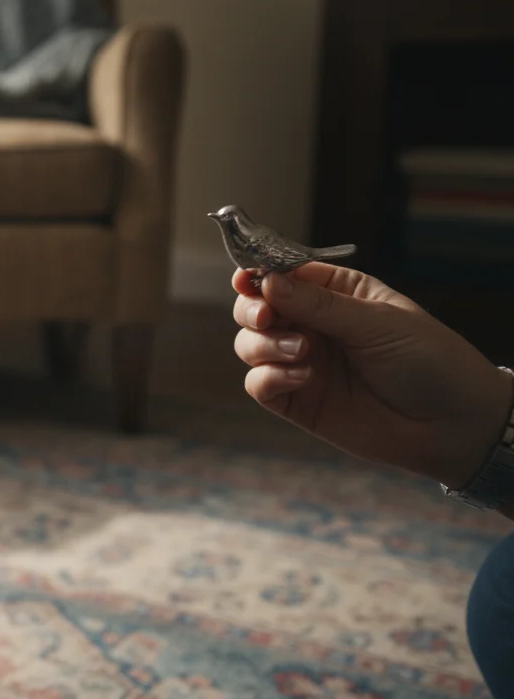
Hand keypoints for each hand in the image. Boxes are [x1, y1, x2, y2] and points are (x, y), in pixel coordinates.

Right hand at [232, 262, 511, 486]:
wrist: (450, 425)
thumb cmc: (428, 361)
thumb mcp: (377, 322)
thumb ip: (319, 304)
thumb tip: (267, 281)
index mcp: (336, 294)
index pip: (284, 275)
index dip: (260, 274)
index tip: (248, 278)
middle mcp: (313, 325)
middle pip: (256, 307)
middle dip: (253, 309)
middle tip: (267, 317)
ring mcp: (301, 362)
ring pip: (250, 344)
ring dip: (264, 344)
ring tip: (300, 352)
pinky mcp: (296, 400)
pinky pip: (259, 384)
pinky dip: (270, 377)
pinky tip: (304, 378)